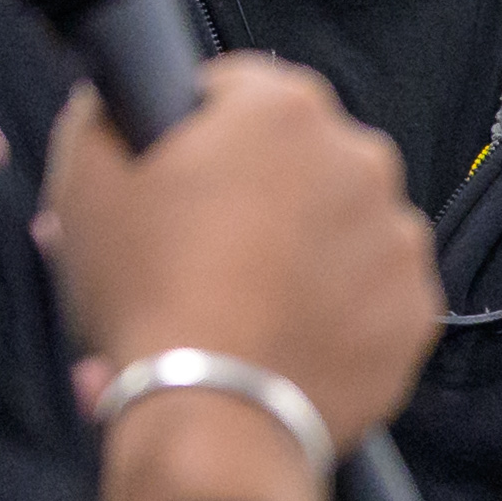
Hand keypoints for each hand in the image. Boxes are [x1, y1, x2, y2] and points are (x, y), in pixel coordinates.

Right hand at [52, 52, 438, 483]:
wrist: (213, 411)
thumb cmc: (151, 293)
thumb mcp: (84, 182)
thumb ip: (103, 116)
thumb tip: (118, 103)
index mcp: (284, 109)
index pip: (238, 89)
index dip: (198, 129)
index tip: (177, 169)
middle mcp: (360, 159)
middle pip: (298, 161)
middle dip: (255, 193)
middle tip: (201, 247)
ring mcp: (399, 236)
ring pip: (340, 228)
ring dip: (300, 251)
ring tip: (241, 301)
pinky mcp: (417, 309)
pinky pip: (372, 295)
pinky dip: (337, 310)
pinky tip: (283, 334)